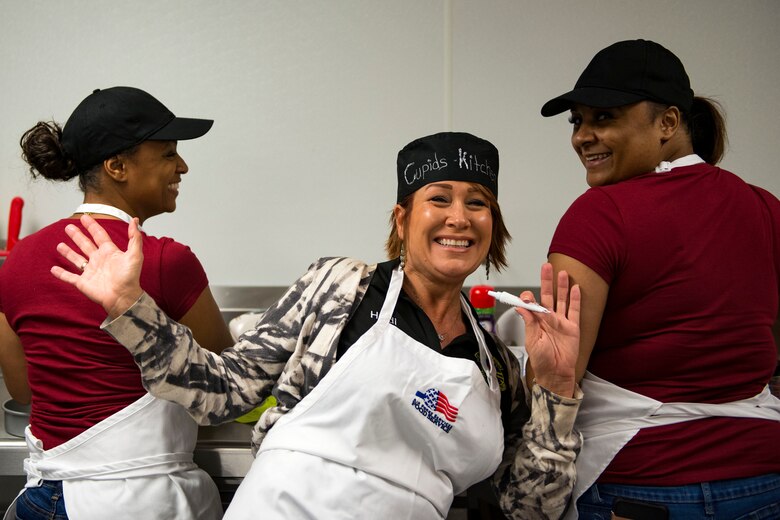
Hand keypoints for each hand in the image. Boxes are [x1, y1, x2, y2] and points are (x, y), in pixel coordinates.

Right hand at [50, 214, 143, 318]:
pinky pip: (69, 277)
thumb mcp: (135, 255)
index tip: (85, 217)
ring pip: (76, 259)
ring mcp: (90, 271)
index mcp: (110, 252)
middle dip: (77, 236)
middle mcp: (99, 260)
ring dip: (68, 252)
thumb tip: (134, 220)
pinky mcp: (83, 283)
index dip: (92, 226)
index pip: (99, 236)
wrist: (123, 297)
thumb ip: (134, 237)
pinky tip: (53, 269)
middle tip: (68, 227)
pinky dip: (61, 274)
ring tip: (60, 245)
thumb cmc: (130, 277)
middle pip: (86, 245)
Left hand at [515, 263, 579, 397]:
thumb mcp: (532, 341)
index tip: (526, 294)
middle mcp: (548, 319)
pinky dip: (576, 299)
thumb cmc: (541, 360)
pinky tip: (576, 288)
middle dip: (547, 281)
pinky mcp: (573, 327)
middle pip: (548, 296)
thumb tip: (520, 307)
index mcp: (536, 321)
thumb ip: (529, 323)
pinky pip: (575, 310)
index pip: (532, 304)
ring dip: (562, 286)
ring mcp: (561, 322)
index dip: (529, 297)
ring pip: (562, 300)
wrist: (556, 373)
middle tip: (546, 266)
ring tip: (561, 272)